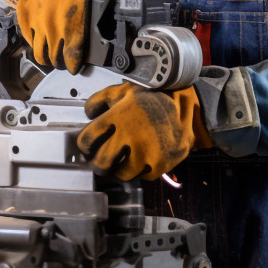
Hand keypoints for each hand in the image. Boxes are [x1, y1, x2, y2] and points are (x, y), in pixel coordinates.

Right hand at [16, 0, 120, 73]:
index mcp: (72, 19)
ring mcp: (37, 22)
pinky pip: (30, 42)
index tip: (74, 67)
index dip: (73, 64)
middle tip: (64, 62)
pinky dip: (36, 45)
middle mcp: (52, 23)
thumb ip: (113, 3)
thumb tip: (133, 15)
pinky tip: (43, 43)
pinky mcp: (25, 20)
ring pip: (40, 53)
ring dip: (47, 58)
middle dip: (60, 62)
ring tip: (53, 57)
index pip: (72, 53)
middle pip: (54, 57)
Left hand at [77, 82, 212, 180]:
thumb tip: (88, 113)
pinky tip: (140, 160)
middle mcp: (130, 136)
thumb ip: (100, 99)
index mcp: (117, 117)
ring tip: (119, 162)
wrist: (183, 105)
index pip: (88, 139)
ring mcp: (146, 152)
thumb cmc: (151, 97)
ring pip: (120, 174)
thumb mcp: (123, 90)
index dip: (84, 145)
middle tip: (100, 161)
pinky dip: (140, 170)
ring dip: (117, 169)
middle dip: (97, 163)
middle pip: (101, 162)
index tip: (87, 147)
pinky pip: (142, 176)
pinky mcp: (160, 164)